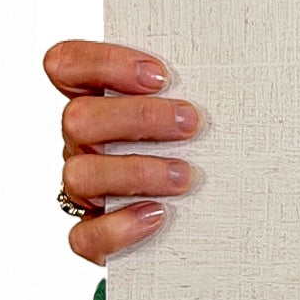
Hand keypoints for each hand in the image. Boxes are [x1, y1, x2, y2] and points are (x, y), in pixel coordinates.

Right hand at [42, 39, 200, 265]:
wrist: (202, 220)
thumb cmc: (198, 150)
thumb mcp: (190, 112)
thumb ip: (192, 87)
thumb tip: (232, 69)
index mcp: (98, 103)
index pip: (67, 65)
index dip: (103, 63)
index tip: (159, 75)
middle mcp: (83, 144)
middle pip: (77, 118)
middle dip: (139, 117)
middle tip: (190, 123)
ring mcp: (84, 190)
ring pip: (79, 175)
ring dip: (137, 172)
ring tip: (185, 176)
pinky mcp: (93, 235)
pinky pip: (85, 236)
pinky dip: (120, 226)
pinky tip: (157, 215)